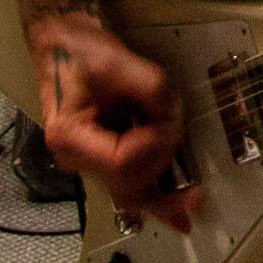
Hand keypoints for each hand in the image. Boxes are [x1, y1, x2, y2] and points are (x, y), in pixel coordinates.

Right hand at [28, 9, 199, 230]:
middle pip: (129, 187)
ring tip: (193, 202)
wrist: (65, 47)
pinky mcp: (106, 158)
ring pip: (132, 195)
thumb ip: (152, 88)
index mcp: (70, 136)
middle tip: (197, 193)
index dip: (154, 145)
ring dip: (165, 194)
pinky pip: (132, 186)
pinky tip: (176, 214)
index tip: (166, 120)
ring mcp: (91, 161)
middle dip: (165, 174)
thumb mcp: (116, 61)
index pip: (123, 161)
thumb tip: (174, 114)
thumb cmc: (80, 52)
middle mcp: (77, 157)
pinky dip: (157, 199)